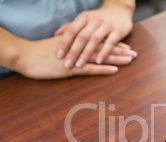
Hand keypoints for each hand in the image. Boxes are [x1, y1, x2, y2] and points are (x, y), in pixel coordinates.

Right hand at [16, 36, 133, 79]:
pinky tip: (115, 70)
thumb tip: (78, 50)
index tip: (126, 46)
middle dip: (121, 50)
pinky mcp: (72, 68)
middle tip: (135, 53)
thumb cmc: (40, 53)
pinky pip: (91, 68)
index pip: (99, 41)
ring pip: (101, 57)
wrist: (25, 56)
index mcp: (78, 42)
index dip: (113, 43)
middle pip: (104, 48)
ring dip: (117, 58)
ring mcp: (77, 58)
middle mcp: (80, 47)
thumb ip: (70, 47)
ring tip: (131, 60)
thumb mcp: (58, 48)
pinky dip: (104, 69)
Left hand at [55, 1, 134, 67]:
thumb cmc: (99, 18)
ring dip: (86, 54)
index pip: (71, 30)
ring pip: (95, 40)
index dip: (64, 43)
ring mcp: (107, 25)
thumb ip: (71, 26)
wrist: (119, 10)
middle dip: (73, 52)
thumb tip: (56, 34)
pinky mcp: (118, 31)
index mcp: (84, 17)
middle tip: (67, 64)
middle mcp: (95, 20)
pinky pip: (110, 43)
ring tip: (80, 65)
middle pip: (82, 37)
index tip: (58, 55)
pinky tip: (98, 62)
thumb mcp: (85, 19)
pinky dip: (104, 53)